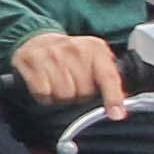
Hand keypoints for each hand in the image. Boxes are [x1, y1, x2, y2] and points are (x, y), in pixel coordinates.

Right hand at [11, 29, 127, 113]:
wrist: (38, 39)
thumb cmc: (70, 55)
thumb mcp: (95, 60)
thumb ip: (110, 80)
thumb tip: (121, 104)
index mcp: (95, 48)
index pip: (107, 76)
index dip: (113, 98)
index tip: (116, 114)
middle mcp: (74, 48)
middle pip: (84, 91)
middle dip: (80, 95)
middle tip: (74, 85)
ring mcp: (52, 53)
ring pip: (63, 94)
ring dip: (61, 96)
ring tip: (59, 84)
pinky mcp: (32, 59)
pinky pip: (44, 92)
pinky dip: (45, 95)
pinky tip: (46, 84)